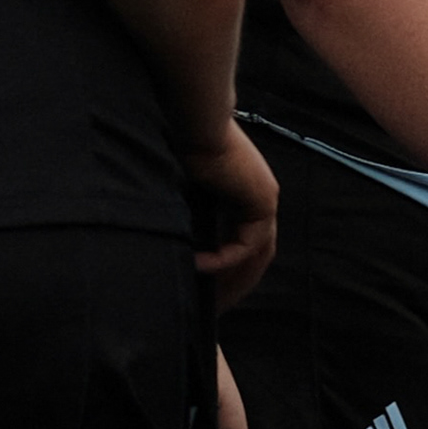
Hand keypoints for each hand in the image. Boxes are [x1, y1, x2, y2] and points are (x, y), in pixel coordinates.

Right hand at [187, 120, 281, 310]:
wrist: (194, 118)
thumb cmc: (180, 143)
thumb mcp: (180, 189)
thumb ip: (182, 214)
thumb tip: (162, 243)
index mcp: (241, 196)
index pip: (242, 244)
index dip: (226, 270)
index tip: (205, 293)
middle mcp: (259, 200)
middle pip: (255, 256)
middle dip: (234, 284)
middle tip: (213, 310)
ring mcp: (265, 200)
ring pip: (257, 255)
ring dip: (232, 278)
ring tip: (208, 299)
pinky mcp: (263, 200)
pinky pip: (248, 243)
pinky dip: (225, 258)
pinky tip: (199, 265)